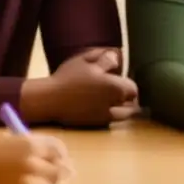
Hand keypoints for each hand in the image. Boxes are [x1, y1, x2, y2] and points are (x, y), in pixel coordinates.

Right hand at [0, 133, 73, 183]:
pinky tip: (22, 183)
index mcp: (30, 144)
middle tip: (65, 171)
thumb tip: (59, 155)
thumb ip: (35, 145)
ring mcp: (28, 179)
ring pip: (51, 181)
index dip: (63, 153)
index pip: (58, 148)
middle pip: (60, 168)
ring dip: (49, 179)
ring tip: (35, 175)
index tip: (63, 157)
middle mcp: (32, 162)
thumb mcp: (14, 140)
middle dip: (64, 170)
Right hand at [23, 48, 139, 125]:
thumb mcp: (86, 61)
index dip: (128, 83)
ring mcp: (105, 117)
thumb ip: (105, 59)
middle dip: (128, 99)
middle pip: (131, 105)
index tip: (121, 79)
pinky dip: (110, 115)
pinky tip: (101, 108)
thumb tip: (117, 58)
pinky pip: (110, 121)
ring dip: (122, 109)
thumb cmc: (68, 77)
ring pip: (123, 116)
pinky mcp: (95, 125)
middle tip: (119, 90)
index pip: (133, 89)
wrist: (50, 100)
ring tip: (113, 101)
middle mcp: (115, 105)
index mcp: (116, 88)